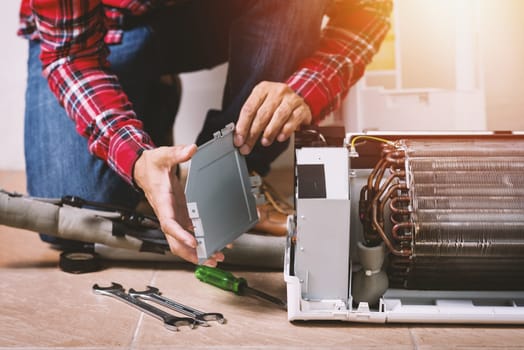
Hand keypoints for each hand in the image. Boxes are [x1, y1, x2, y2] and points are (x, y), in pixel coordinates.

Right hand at [133, 145, 223, 265]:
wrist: (143, 169)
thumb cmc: (151, 165)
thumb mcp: (163, 155)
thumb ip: (177, 153)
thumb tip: (191, 149)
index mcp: (163, 202)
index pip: (169, 224)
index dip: (180, 235)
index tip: (194, 242)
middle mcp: (167, 213)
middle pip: (175, 241)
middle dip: (191, 253)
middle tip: (211, 258)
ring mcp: (174, 216)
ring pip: (182, 241)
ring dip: (197, 251)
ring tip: (216, 256)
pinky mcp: (179, 215)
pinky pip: (188, 233)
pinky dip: (200, 240)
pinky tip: (214, 243)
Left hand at [234, 81, 311, 154]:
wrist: (297, 101)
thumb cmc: (276, 105)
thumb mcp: (261, 105)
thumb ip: (251, 118)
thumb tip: (240, 137)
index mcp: (262, 89)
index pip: (249, 108)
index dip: (242, 126)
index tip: (239, 140)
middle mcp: (277, 91)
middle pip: (262, 114)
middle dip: (253, 133)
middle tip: (248, 145)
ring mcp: (291, 98)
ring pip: (278, 116)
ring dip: (269, 132)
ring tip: (264, 142)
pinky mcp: (302, 108)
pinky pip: (293, 120)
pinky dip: (285, 130)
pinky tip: (280, 137)